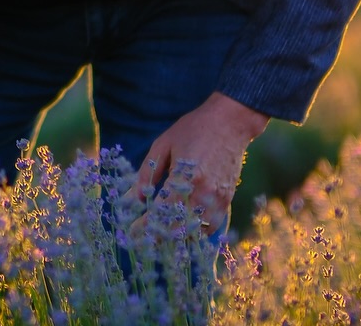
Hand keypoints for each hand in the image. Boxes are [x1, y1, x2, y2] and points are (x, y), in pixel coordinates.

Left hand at [132, 92, 268, 234]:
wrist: (230, 122)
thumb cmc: (192, 129)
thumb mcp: (162, 146)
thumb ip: (147, 174)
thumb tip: (132, 198)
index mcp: (185, 178)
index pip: (161, 212)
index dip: (145, 226)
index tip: (131, 232)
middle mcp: (204, 193)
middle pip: (179, 228)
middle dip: (158, 237)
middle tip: (142, 239)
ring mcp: (218, 198)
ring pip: (196, 231)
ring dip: (177, 236)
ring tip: (160, 235)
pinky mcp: (227, 199)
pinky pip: (211, 225)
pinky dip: (196, 231)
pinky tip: (183, 227)